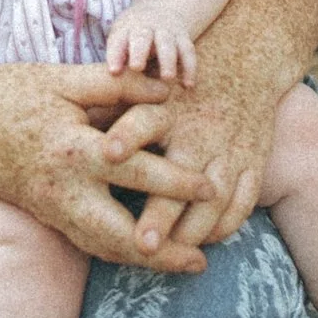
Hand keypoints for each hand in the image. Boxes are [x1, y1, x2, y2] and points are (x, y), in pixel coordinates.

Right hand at [0, 58, 211, 271]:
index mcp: (74, 151)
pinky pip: (85, 243)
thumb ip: (118, 85)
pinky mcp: (42, 215)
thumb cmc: (11, 89)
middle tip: (202, 259)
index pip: (138, 173)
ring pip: (103, 250)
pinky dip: (116, 253)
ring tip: (182, 264)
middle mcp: (64, 190)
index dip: (178, 181)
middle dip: (164, 252)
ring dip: (143, 262)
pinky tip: (141, 254)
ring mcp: (50, 208)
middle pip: (122, 237)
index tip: (212, 188)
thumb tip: (169, 89)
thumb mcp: (66, 79)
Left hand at [99, 66, 286, 255]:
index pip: (142, 121)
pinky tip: (203, 243)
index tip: (107, 154)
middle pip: (181, 174)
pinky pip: (242, 202)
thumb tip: (65, 128)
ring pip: (215, 198)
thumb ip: (109, 106)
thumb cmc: (177, 84)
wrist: (244, 59)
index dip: (125, 136)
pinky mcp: (252, 162)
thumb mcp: (145, 88)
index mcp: (165, 109)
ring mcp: (229, 149)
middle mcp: (198, 131)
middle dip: (163, 213)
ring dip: (194, 230)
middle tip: (143, 244)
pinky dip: (225, 227)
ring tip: (171, 258)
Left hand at [107, 7, 198, 86]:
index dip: (115, 55)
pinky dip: (189, 68)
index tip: (114, 71)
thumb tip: (114, 76)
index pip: (118, 40)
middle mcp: (146, 27)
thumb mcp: (121, 37)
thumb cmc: (134, 33)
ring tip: (167, 78)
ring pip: (167, 44)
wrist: (161, 9)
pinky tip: (188, 85)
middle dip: (139, 52)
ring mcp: (167, 31)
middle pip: (142, 37)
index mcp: (126, 28)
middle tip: (136, 67)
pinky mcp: (183, 38)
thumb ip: (118, 56)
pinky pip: (188, 52)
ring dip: (167, 60)